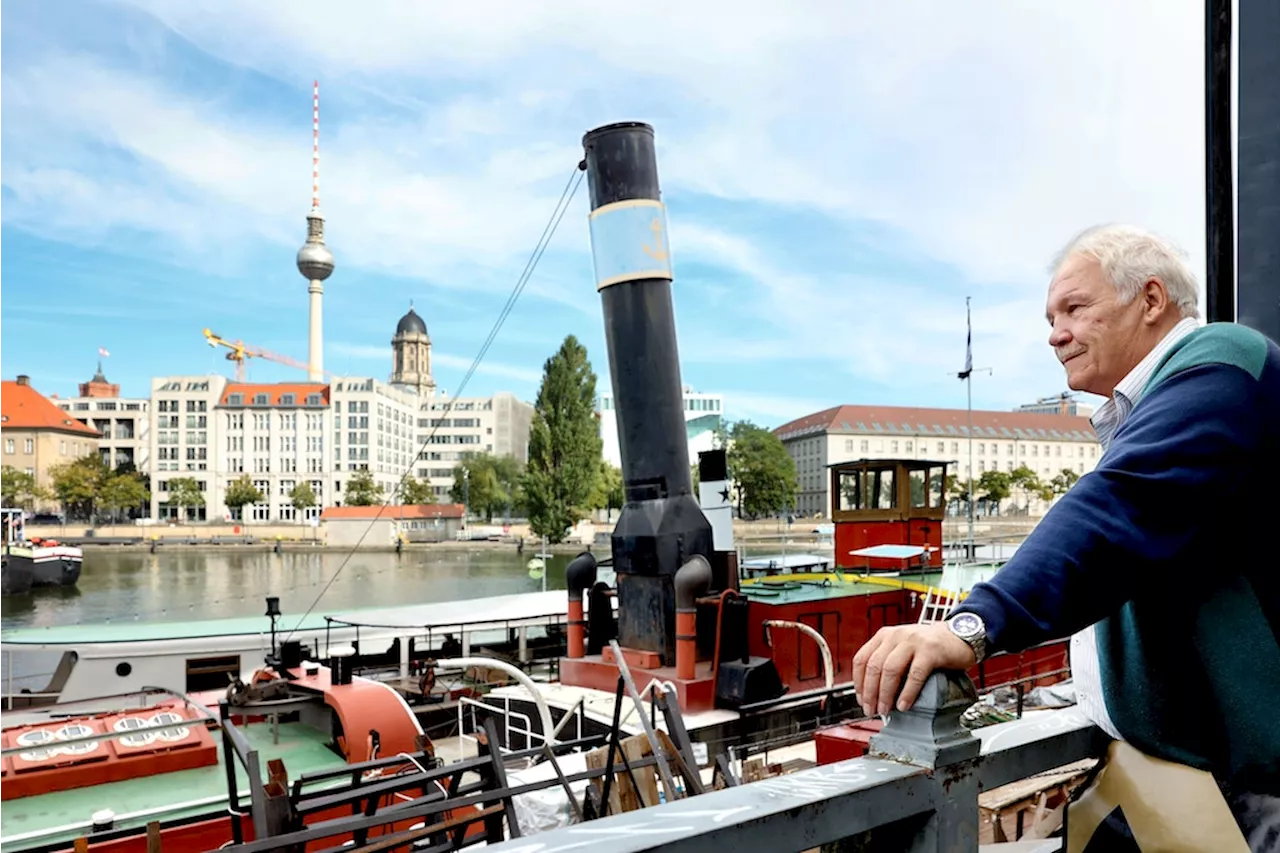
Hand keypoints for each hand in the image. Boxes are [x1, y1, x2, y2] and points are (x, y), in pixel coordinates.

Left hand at [851, 623, 976, 716]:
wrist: (960, 636)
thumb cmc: (931, 647)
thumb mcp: (903, 648)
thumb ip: (889, 661)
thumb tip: (874, 693)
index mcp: (885, 636)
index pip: (861, 659)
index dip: (859, 683)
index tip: (862, 700)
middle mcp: (896, 636)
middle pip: (874, 666)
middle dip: (870, 692)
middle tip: (871, 710)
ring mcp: (913, 641)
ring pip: (890, 670)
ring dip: (885, 694)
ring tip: (886, 710)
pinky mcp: (931, 651)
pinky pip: (915, 674)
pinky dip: (907, 692)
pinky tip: (904, 705)